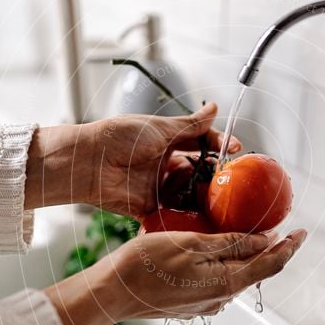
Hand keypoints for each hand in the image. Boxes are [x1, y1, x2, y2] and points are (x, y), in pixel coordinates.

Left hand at [24, 103, 241, 216]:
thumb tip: (214, 107)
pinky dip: (187, 216)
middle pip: (198, 172)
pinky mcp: (149, 207)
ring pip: (189, 194)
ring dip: (204, 197)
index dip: (218, 147)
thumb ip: (191, 124)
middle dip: (215, 176)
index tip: (235, 149)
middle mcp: (164, 165)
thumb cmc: (119, 137)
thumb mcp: (160, 127)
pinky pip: (173, 214)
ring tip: (221, 198)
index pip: (201, 144)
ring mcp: (158, 187)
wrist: (89, 162)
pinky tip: (204, 217)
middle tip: (230, 178)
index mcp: (167, 142)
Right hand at [44, 229, 306, 324]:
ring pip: (235, 277)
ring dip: (246, 257)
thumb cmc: (145, 265)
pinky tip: (214, 249)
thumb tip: (266, 240)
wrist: (110, 295)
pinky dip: (224, 264)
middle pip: (255, 272)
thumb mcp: (191, 244)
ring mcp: (203, 304)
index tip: (302, 232)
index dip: (290, 248)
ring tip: (248, 233)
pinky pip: (215, 281)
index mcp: (226, 284)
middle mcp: (219, 299)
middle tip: (278, 227)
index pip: (271, 265)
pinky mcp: (188, 304)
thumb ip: (231, 244)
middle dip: (270, 250)